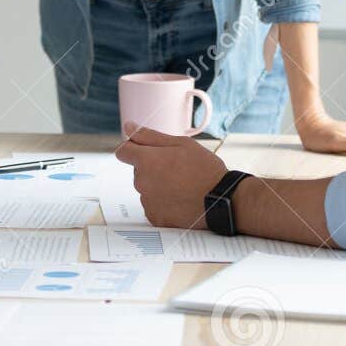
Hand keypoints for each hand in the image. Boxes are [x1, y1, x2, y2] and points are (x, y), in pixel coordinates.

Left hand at [114, 127, 229, 229]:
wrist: (222, 200)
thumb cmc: (204, 169)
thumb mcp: (181, 144)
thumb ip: (149, 136)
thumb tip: (128, 127)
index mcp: (146, 161)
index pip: (123, 151)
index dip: (133, 148)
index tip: (146, 151)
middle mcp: (142, 182)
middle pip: (138, 171)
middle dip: (152, 167)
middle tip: (177, 169)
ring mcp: (148, 202)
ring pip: (146, 189)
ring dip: (158, 186)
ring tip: (182, 186)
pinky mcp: (156, 218)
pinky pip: (153, 206)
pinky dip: (164, 203)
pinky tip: (181, 199)